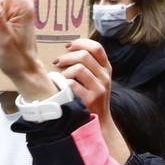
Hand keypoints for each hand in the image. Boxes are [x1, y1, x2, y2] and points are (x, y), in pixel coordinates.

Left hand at [54, 38, 131, 163]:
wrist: (100, 121)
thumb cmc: (93, 97)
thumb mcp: (98, 79)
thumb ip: (90, 65)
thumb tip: (70, 49)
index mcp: (106, 69)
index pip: (97, 48)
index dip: (81, 43)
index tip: (69, 46)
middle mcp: (105, 77)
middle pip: (84, 56)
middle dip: (67, 57)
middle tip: (58, 62)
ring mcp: (99, 88)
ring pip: (78, 69)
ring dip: (65, 71)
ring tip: (61, 77)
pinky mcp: (91, 99)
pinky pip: (72, 84)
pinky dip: (64, 84)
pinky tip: (63, 88)